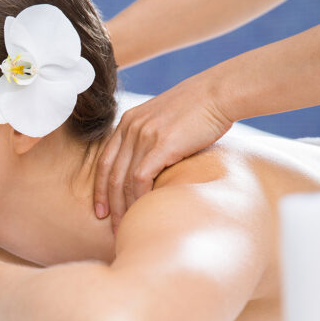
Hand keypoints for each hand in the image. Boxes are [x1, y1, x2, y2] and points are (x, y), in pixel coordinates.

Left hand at [94, 76, 232, 229]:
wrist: (220, 93)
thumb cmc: (200, 110)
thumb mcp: (166, 121)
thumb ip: (152, 140)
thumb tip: (153, 167)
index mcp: (128, 121)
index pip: (104, 161)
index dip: (99, 188)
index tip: (101, 210)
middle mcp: (130, 127)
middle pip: (110, 174)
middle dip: (110, 204)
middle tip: (113, 228)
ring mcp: (143, 135)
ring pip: (123, 180)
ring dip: (123, 207)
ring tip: (126, 228)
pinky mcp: (160, 144)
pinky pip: (140, 178)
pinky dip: (139, 198)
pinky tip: (143, 212)